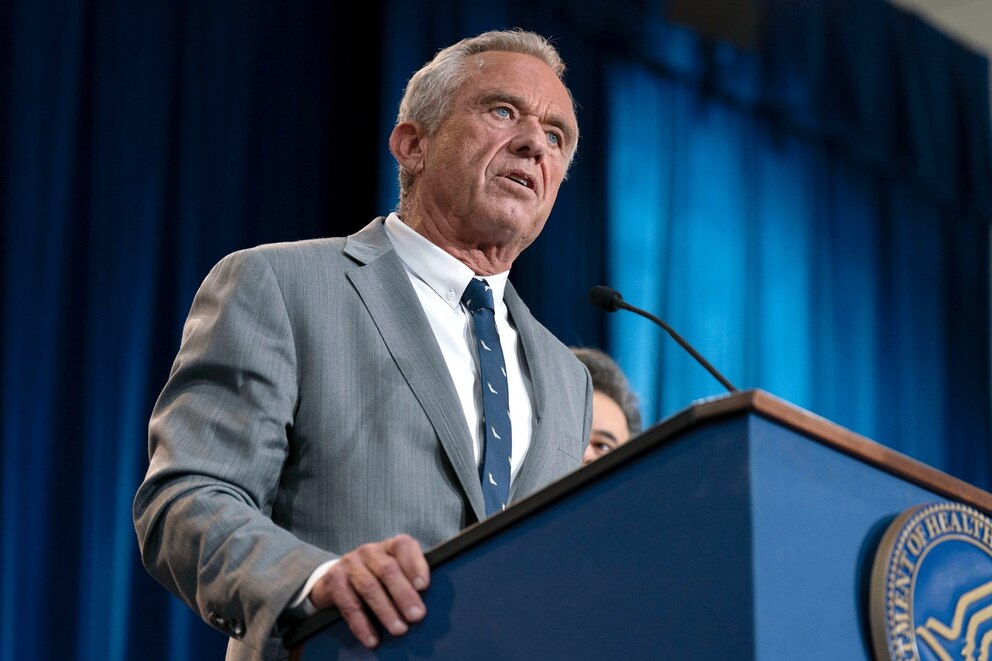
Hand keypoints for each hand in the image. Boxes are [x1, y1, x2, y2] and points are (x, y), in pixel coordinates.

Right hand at [309, 534, 429, 647]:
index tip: (424, 586)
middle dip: (404, 594)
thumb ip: (410, 581)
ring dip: (385, 611)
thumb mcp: (394, 573)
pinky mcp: (334, 580)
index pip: (404, 546)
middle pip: (387, 569)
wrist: (336, 579)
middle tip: (417, 616)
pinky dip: (361, 624)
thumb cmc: (376, 578)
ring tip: (399, 629)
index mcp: (389, 546)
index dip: (415, 564)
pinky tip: (372, 638)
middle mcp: (369, 551)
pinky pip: (349, 604)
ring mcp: (350, 563)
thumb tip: (431, 602)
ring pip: (369, 587)